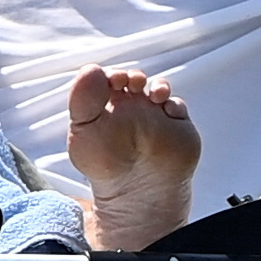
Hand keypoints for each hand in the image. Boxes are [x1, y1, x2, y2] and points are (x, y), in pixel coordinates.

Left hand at [67, 64, 198, 255]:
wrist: (134, 192)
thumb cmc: (104, 164)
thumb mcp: (84, 130)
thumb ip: (83, 98)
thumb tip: (91, 68)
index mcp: (105, 107)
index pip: (108, 79)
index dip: (110, 74)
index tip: (112, 80)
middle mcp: (130, 109)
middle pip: (134, 79)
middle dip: (134, 76)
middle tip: (131, 83)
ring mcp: (153, 116)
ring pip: (159, 88)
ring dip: (158, 85)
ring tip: (154, 95)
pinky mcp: (175, 126)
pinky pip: (177, 106)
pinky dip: (174, 104)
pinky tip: (167, 112)